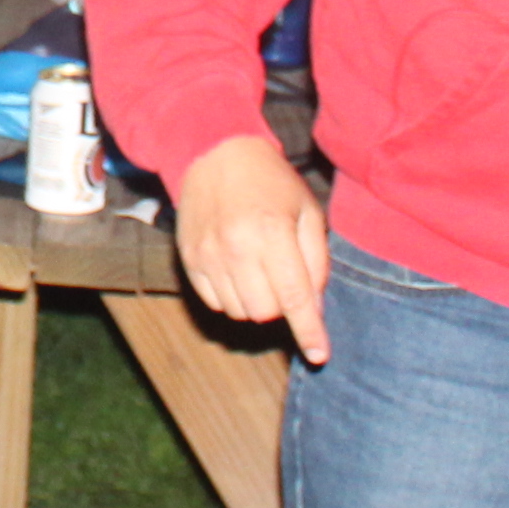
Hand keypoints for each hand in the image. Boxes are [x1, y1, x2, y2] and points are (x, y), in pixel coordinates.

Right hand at [170, 133, 332, 364]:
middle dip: (282, 306)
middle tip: (284, 278)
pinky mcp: (189, 259)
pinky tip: (237, 270)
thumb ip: (316, 260)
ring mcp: (208, 255)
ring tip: (259, 271)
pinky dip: (231, 297)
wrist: (214, 152)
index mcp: (273, 232)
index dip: (309, 332)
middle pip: (266, 312)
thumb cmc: (269, 182)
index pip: (295, 298)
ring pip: (239, 312)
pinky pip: (215, 303)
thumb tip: (314, 307)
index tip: (319, 354)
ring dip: (256, 302)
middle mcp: (237, 247)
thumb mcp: (307, 211)